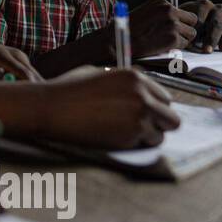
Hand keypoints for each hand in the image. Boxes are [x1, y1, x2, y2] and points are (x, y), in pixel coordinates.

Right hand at [43, 68, 179, 149]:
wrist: (50, 107)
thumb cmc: (67, 90)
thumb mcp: (97, 75)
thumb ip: (123, 85)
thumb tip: (139, 95)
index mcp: (135, 77)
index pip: (165, 98)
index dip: (154, 108)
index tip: (143, 115)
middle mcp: (142, 96)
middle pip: (171, 118)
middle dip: (157, 124)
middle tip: (139, 128)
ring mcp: (138, 117)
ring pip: (160, 135)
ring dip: (145, 137)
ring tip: (120, 133)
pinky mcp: (130, 136)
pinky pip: (143, 146)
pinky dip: (132, 145)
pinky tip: (112, 136)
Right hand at [125, 0, 197, 56]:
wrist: (117, 40)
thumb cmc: (127, 28)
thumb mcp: (145, 12)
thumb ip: (161, 14)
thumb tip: (177, 20)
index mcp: (161, 2)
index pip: (182, 11)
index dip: (179, 21)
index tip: (171, 28)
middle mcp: (169, 10)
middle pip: (192, 20)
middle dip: (186, 28)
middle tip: (175, 36)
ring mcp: (172, 24)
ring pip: (192, 33)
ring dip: (183, 39)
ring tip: (168, 42)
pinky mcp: (173, 38)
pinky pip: (186, 44)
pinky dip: (178, 47)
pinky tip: (165, 47)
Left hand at [180, 0, 221, 52]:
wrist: (193, 23)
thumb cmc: (186, 24)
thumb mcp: (182, 22)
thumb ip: (182, 27)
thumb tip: (182, 40)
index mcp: (203, 5)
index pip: (203, 12)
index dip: (198, 26)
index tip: (192, 39)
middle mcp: (218, 10)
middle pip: (218, 22)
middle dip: (212, 37)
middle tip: (206, 50)